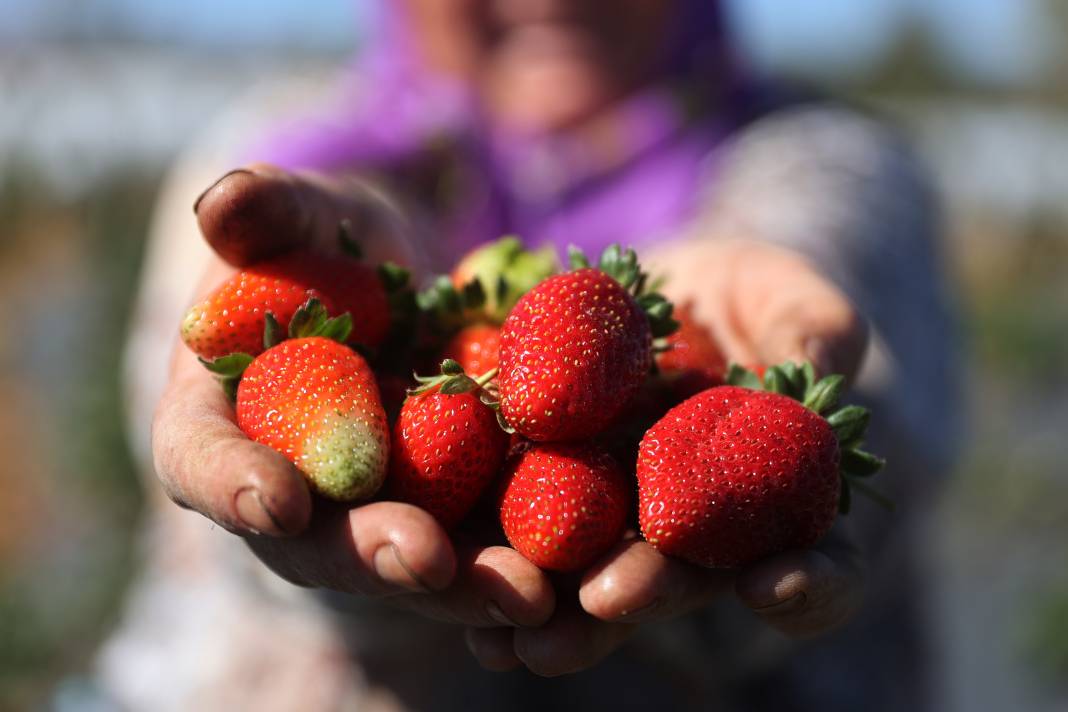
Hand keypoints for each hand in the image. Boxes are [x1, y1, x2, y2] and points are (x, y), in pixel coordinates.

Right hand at [151, 164, 554, 628]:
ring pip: (408, 561)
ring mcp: (372, 509)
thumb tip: (220, 204)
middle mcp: (292, 487)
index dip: (232, 484)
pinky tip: (577, 570)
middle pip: (316, 539)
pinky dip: (524, 557)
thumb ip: (264, 210)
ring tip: (527, 591)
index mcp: (222, 419)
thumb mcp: (300, 211)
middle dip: (371, 552)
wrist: (395, 272)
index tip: (278, 500)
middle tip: (428, 561)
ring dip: (464, 582)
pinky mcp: (446, 510)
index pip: (201, 460)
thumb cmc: (326, 237)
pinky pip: (479, 541)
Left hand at [465, 238, 869, 673]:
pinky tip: (451, 582)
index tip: (776, 584)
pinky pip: (518, 531)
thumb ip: (813, 326)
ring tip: (513, 634)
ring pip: (592, 575)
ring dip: (554, 610)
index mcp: (779, 499)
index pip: (822, 558)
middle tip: (605, 603)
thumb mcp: (787, 294)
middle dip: (644, 594)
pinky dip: (487, 561)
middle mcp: (697, 528)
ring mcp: (620, 518)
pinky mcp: (548, 492)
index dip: (812, 582)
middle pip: (681, 577)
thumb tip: (824, 364)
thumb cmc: (747, 295)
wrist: (658, 288)